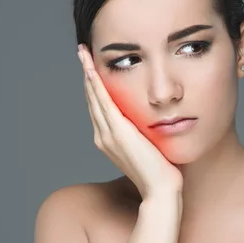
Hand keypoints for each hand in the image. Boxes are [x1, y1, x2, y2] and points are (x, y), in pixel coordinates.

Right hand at [77, 44, 182, 198]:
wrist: (160, 190)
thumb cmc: (160, 171)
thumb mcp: (149, 146)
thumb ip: (144, 132)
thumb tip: (153, 121)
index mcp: (109, 139)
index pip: (100, 106)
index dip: (94, 85)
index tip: (92, 66)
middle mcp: (103, 135)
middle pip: (92, 98)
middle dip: (87, 73)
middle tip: (83, 51)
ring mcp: (107, 134)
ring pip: (94, 96)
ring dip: (88, 73)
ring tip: (83, 53)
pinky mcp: (117, 132)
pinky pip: (103, 102)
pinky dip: (96, 84)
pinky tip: (91, 69)